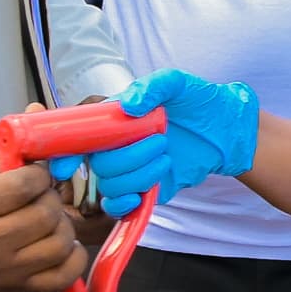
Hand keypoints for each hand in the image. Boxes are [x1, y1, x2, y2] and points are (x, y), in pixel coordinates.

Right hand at [0, 152, 82, 291]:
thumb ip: (4, 157)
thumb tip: (37, 115)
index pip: (25, 184)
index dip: (38, 173)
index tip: (33, 173)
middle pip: (46, 212)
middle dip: (50, 196)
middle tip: (39, 195)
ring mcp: (6, 269)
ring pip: (60, 242)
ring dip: (62, 224)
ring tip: (47, 219)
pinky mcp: (17, 287)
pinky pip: (64, 275)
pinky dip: (71, 257)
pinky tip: (58, 244)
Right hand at [70, 69, 259, 209]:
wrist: (226, 131)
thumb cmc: (198, 102)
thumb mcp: (177, 84)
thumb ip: (152, 87)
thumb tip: (129, 107)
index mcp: (112, 120)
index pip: (74, 137)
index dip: (64, 153)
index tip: (67, 165)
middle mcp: (114, 146)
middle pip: (98, 166)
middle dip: (128, 157)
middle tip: (160, 140)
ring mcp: (128, 170)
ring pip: (110, 186)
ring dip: (138, 174)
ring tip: (165, 156)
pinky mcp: (143, 191)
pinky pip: (119, 207)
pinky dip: (124, 205)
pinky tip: (142, 192)